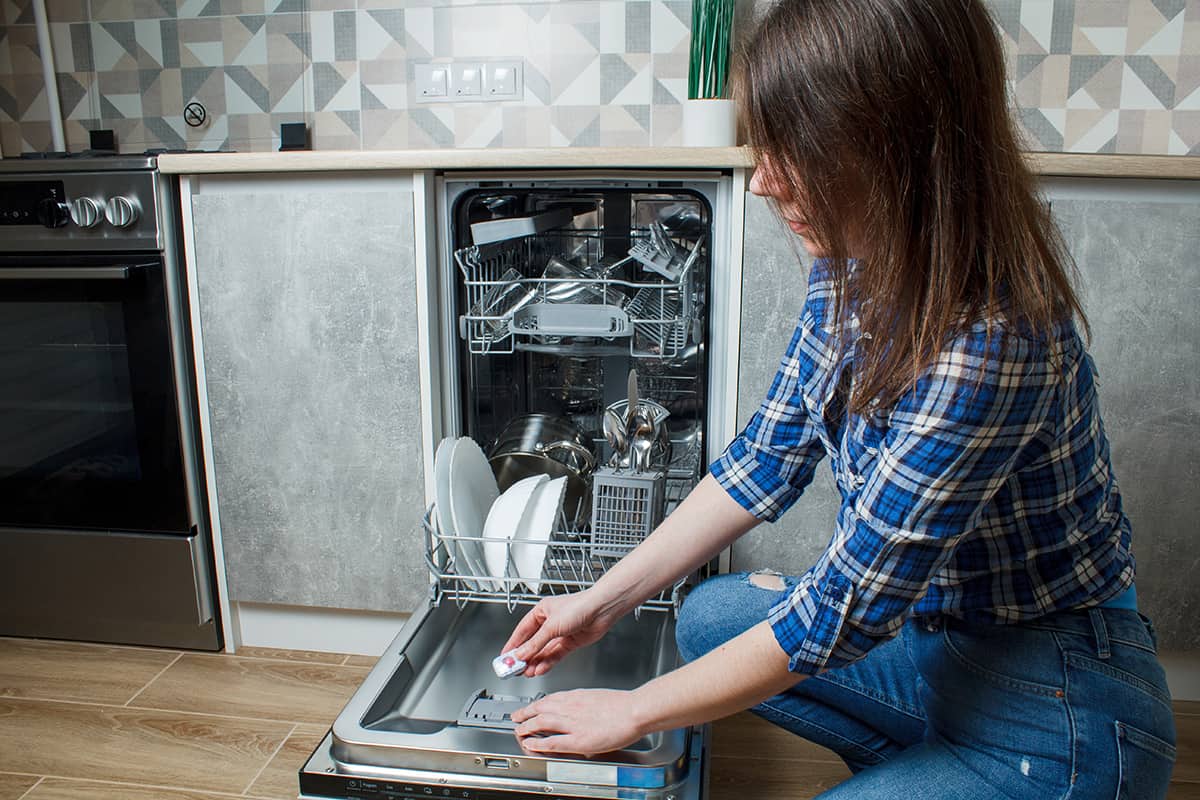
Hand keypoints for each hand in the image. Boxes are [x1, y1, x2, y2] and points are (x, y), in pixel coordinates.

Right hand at [501, 590, 617, 676]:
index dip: (513, 645)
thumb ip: (534, 643)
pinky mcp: (569, 643)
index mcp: (541, 612)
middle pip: (532, 643)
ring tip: (526, 672)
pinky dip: (547, 663)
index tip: (504, 657)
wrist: (601, 610)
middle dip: (524, 657)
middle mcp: (550, 623)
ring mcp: (560, 634)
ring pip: (543, 651)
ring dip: (535, 662)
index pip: (522, 631)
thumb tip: (520, 654)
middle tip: (514, 669)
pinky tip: (540, 669)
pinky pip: (554, 655)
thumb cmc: (579, 606)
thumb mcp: (551, 626)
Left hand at [511, 689, 643, 755]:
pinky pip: (553, 742)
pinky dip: (539, 743)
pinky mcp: (579, 739)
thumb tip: (580, 712)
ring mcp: (573, 723)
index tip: (529, 707)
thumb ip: (585, 704)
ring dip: (527, 727)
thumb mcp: (598, 698)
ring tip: (518, 731)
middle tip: (516, 718)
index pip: (550, 699)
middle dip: (525, 713)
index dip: (536, 704)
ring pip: (541, 723)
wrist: (634, 710)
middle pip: (540, 708)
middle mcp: (571, 707)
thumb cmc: (623, 704)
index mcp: (577, 696)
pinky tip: (531, 744)